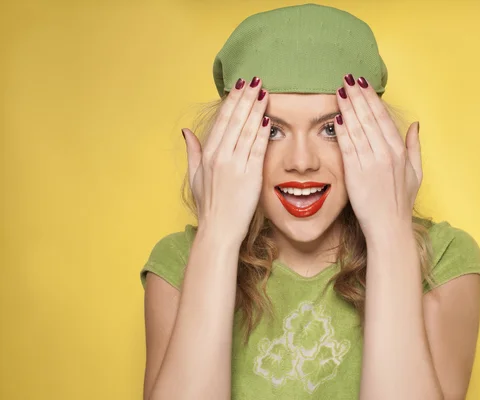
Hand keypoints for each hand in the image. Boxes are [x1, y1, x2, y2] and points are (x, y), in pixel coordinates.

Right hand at [182, 77, 270, 243]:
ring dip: (257, 109)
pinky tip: (269, 118)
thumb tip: (186, 131)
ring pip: (248, 130)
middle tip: (256, 80)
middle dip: (246, 98)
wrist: (219, 229)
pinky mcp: (250, 175)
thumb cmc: (208, 204)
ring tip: (265, 92)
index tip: (240, 86)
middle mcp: (220, 156)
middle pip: (235, 120)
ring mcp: (235, 165)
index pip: (222, 120)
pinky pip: (258, 148)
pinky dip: (264, 132)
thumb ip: (193, 151)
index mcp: (207, 154)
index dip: (232, 101)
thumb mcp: (194, 176)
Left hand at [333, 75, 422, 237]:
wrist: (389, 227)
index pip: (383, 117)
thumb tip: (415, 124)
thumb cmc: (401, 202)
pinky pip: (347, 146)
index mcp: (399, 151)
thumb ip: (414, 147)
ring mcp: (370, 162)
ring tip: (338, 91)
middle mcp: (386, 153)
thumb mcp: (416, 173)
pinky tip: (335, 117)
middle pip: (369, 117)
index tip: (362, 84)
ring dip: (347, 107)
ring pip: (357, 127)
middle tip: (346, 79)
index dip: (371, 98)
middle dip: (356, 96)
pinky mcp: (355, 173)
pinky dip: (341, 130)